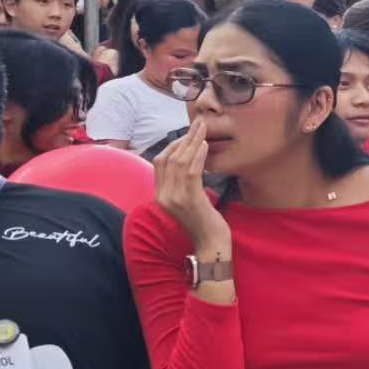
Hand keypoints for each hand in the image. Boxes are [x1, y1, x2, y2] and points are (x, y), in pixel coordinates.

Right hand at [153, 119, 228, 254]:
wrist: (210, 244)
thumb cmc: (204, 222)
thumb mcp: (187, 201)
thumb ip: (181, 185)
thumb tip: (187, 161)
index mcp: (160, 196)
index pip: (159, 163)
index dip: (172, 145)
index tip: (186, 134)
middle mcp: (163, 196)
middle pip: (168, 158)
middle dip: (183, 139)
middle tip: (197, 125)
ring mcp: (174, 198)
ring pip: (179, 162)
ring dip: (192, 142)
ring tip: (203, 129)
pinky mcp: (189, 199)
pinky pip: (191, 171)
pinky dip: (198, 155)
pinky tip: (205, 145)